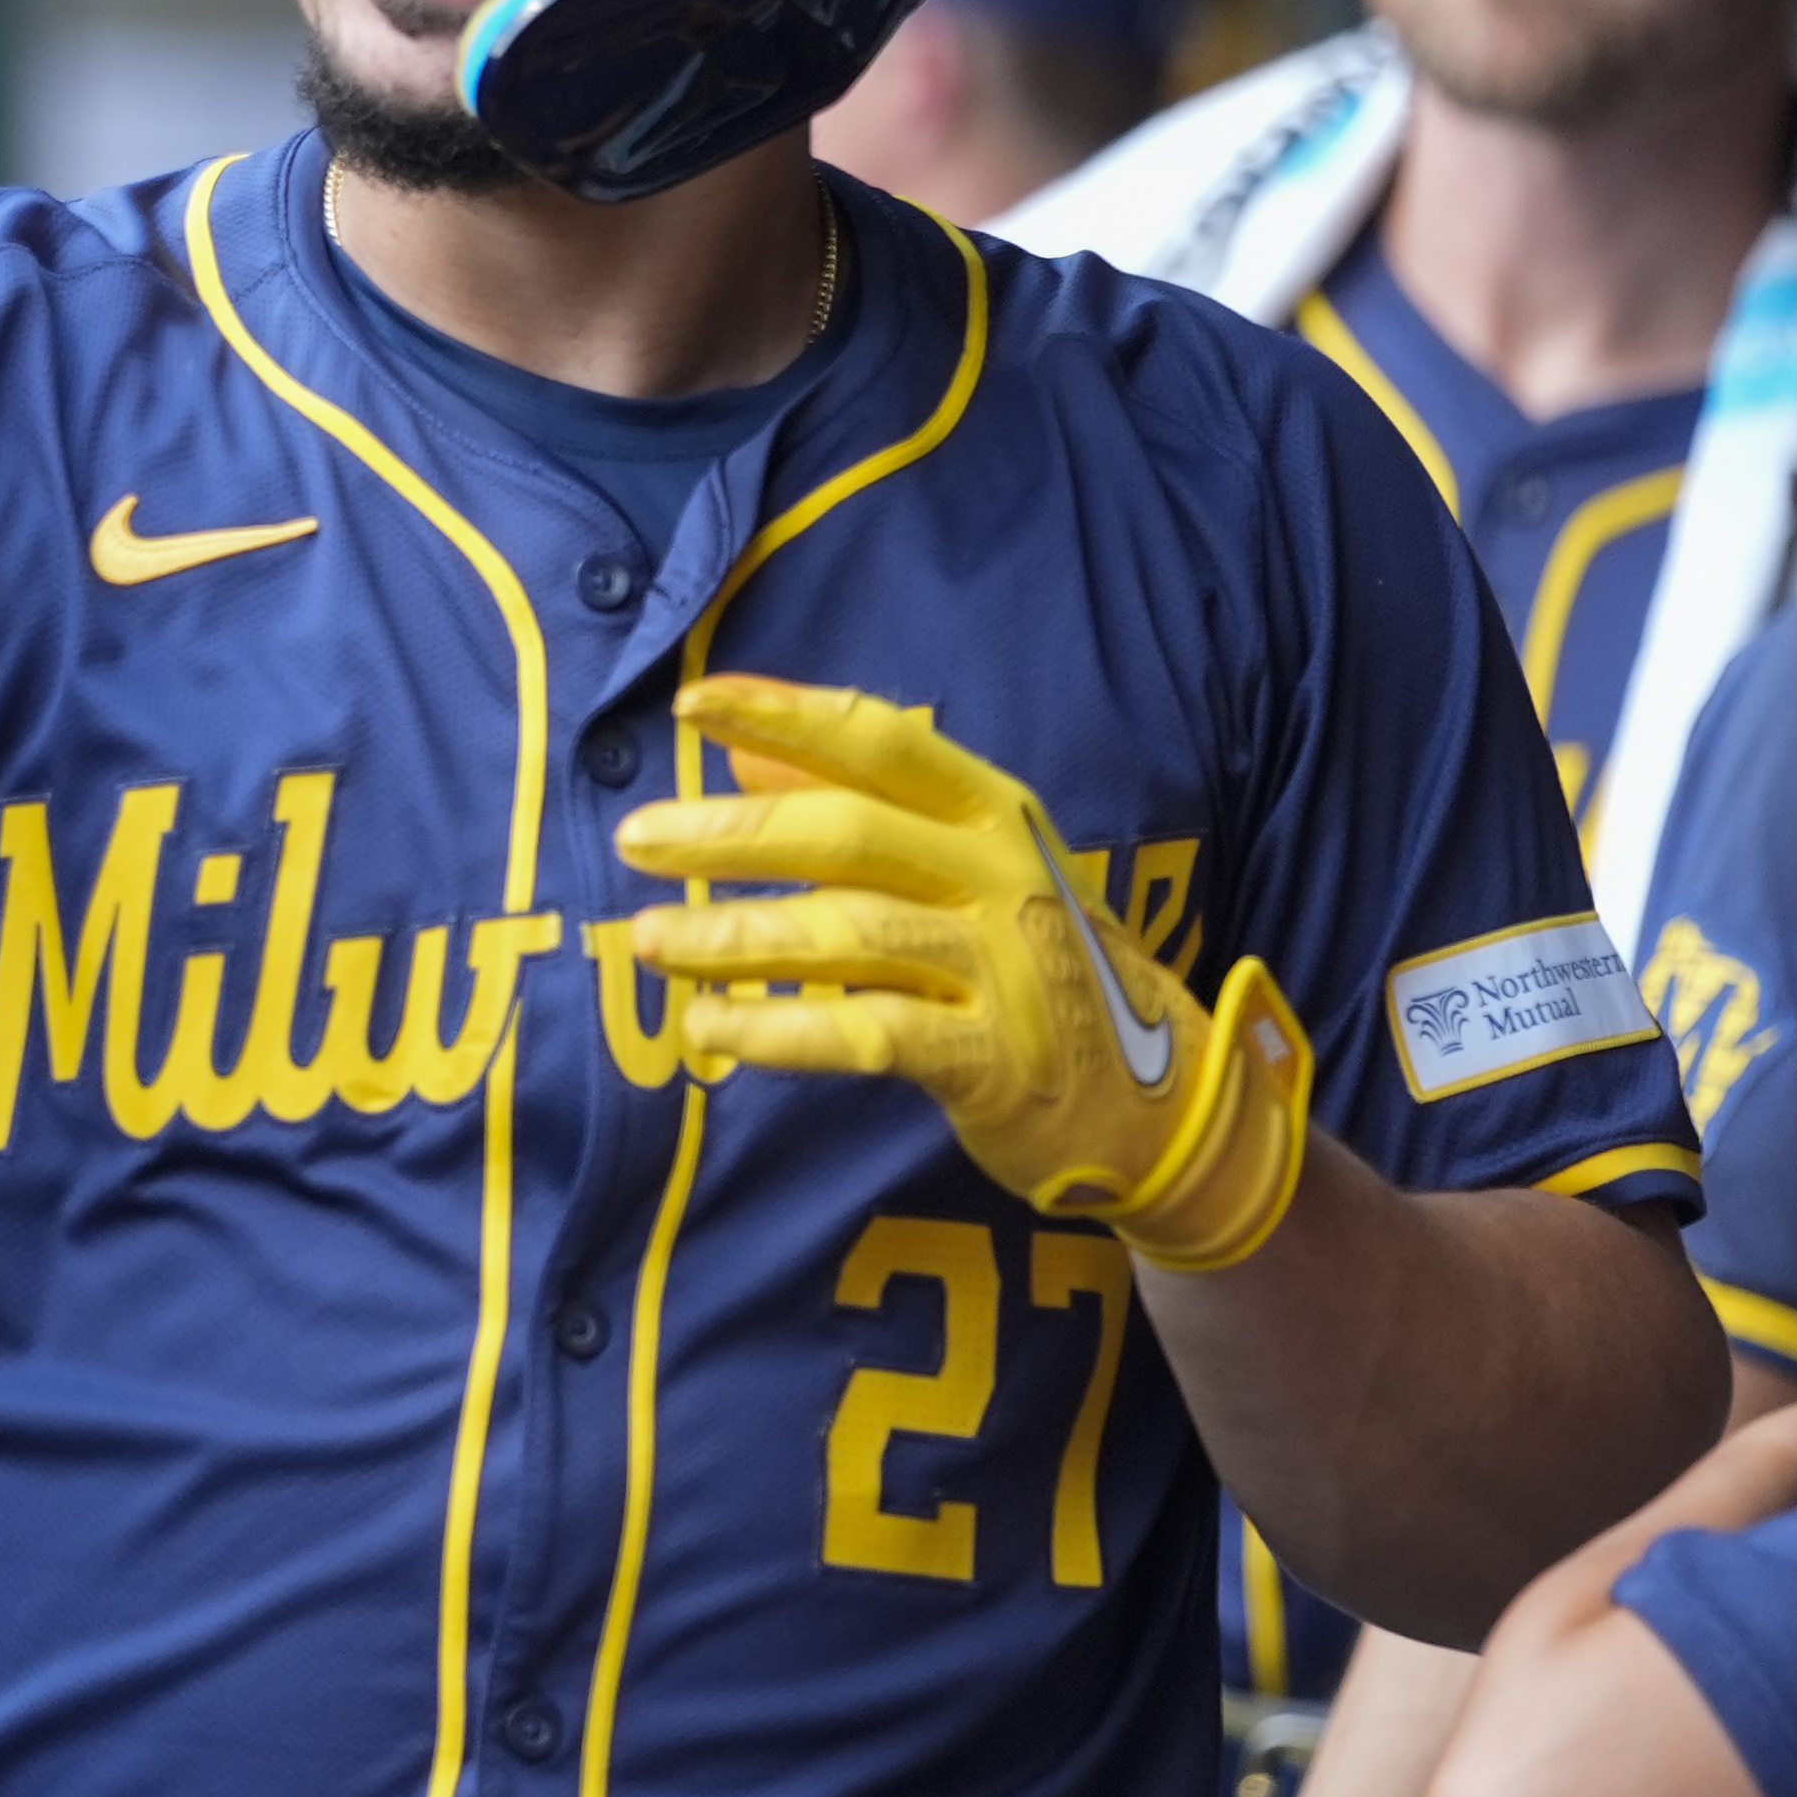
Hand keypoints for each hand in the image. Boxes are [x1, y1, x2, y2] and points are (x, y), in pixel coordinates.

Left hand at [614, 678, 1314, 1270]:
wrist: (1159, 1093)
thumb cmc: (1035, 962)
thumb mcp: (969, 867)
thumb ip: (860, 805)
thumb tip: (746, 750)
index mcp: (993, 813)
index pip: (880, 740)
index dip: (782, 713)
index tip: (690, 703)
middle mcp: (999, 877)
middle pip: (847, 835)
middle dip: (730, 833)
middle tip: (637, 840)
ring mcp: (999, 968)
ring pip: (847, 933)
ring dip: (735, 935)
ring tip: (648, 943)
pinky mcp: (990, 1060)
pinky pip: (865, 1034)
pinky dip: (779, 1030)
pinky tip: (711, 1028)